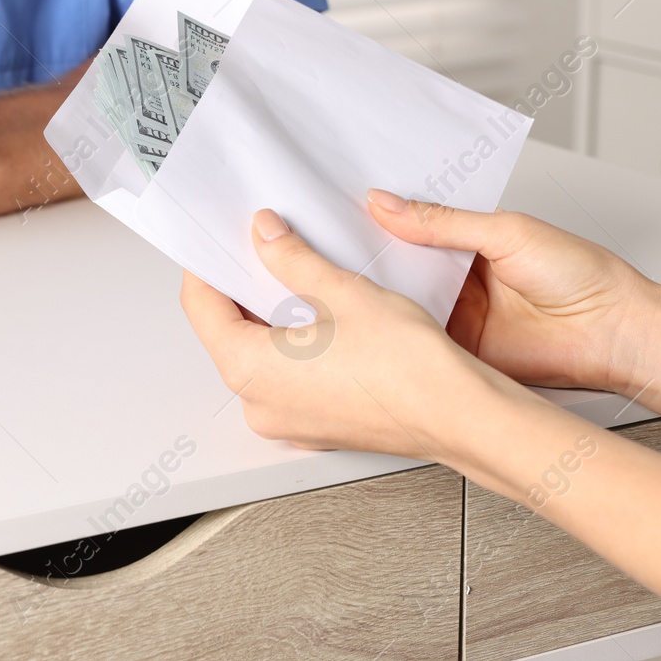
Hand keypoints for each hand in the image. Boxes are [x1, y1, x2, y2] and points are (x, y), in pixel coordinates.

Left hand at [180, 208, 485, 458]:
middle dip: (241, 286)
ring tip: (294, 275)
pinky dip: (293, 344)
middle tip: (259, 247)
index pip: (201, 307)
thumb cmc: (408, 367)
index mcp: (250, 371)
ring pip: (258, 356)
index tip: (218, 239)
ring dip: (269, 314)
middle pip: (226, 332)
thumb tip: (265, 234)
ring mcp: (288, 421)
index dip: (207, 265)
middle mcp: (260, 404)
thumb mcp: (341, 291)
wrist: (460, 415)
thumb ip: (290, 258)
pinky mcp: (316, 425)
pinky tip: (320, 316)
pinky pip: (286, 377)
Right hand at [366, 189, 660, 396]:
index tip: (343, 204)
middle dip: (370, 252)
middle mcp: (458, 275)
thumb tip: (388, 204)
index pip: (413, 222)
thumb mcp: (507, 232)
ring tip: (339, 272)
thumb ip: (444, 222)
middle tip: (328, 239)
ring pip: (403, 298)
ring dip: (379, 290)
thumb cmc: (583, 275)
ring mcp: (456, 312)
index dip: (381, 215)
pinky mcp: (458, 347)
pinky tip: (372, 315)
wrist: (614, 334)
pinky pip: (417, 336)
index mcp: (469, 237)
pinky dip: (396, 328)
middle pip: (401, 261)